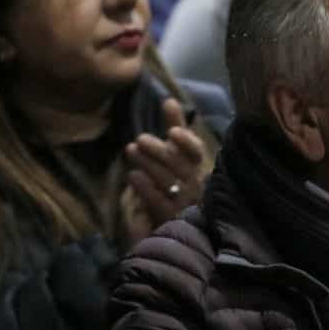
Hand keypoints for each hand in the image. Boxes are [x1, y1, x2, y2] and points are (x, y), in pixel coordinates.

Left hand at [120, 100, 210, 245]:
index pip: (197, 153)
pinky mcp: (171, 220)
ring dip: (149, 164)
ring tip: (130, 151)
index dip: (186, 142)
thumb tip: (170, 100)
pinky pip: (159, 201)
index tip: (172, 132)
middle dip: (159, 151)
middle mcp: (195, 187)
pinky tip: (133, 176)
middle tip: (139, 140)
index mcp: (197, 169)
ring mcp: (185, 205)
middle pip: (180, 166)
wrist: (170, 229)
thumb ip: (174, 129)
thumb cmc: (173, 186)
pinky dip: (146, 187)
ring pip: (169, 181)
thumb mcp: (173, 156)